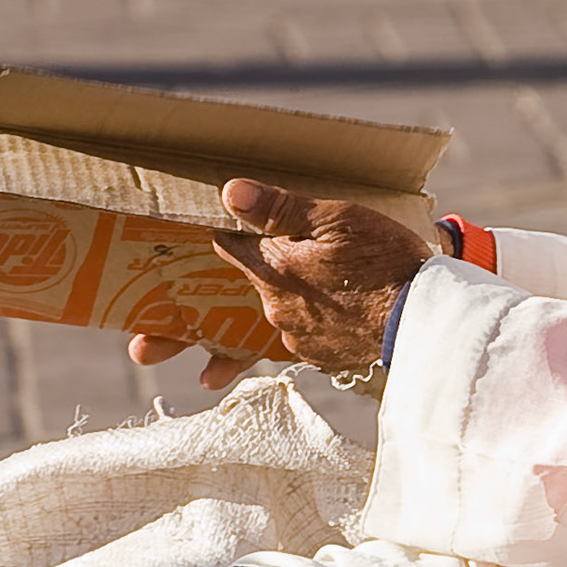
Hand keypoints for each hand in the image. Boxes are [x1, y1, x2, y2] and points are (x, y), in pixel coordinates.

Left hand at [126, 179, 435, 389]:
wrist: (425, 318)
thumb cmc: (384, 260)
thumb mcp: (335, 219)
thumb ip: (281, 209)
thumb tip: (228, 193)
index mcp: (273, 271)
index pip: (226, 250)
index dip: (203, 243)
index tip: (173, 245)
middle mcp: (276, 310)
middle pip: (227, 307)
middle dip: (185, 327)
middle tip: (140, 347)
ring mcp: (299, 338)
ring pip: (259, 332)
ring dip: (228, 351)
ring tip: (203, 373)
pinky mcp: (324, 355)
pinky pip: (295, 344)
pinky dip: (289, 342)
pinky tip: (294, 342)